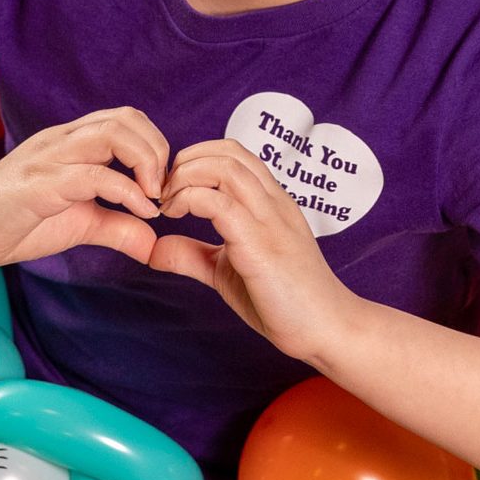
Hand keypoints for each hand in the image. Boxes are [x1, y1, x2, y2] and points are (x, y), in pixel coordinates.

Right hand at [0, 107, 167, 267]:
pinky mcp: (39, 184)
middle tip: (162, 191)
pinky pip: (93, 176)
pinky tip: (139, 213)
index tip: (162, 188)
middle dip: (159, 151)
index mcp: (73, 142)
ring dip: (146, 163)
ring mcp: (51, 159)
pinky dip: (127, 192)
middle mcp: (64, 141)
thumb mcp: (79, 224)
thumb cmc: (14, 220)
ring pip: (112, 133)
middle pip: (127, 118)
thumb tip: (153, 243)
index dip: (157, 147)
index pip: (128, 119)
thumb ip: (116, 227)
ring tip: (152, 197)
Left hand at [148, 138, 355, 364]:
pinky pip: (221, 204)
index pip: (232, 153)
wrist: (325, 329)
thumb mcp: (226, 270)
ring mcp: (269, 220)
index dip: (194, 160)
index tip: (171, 191)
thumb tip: (153, 248)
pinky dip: (189, 200)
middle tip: (163, 196)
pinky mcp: (261, 245)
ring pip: (224, 167)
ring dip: (185, 177)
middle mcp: (272, 201)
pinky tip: (176, 219)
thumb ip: (192, 254)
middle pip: (226, 150)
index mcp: (269, 201)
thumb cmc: (284, 301)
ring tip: (169, 206)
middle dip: (184, 163)